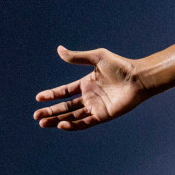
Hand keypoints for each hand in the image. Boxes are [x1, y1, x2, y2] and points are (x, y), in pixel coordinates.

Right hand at [33, 45, 150, 130]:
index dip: (51, 95)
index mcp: (86, 84)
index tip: (38, 98)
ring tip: (43, 123)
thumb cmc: (120, 66)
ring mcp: (95, 107)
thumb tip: (59, 49)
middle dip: (50, 111)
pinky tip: (61, 125)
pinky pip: (85, 123)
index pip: (64, 92)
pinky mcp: (103, 116)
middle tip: (36, 116)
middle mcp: (89, 97)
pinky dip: (73, 125)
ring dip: (57, 120)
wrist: (138, 78)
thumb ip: (77, 57)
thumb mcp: (96, 58)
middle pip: (65, 107)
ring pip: (72, 116)